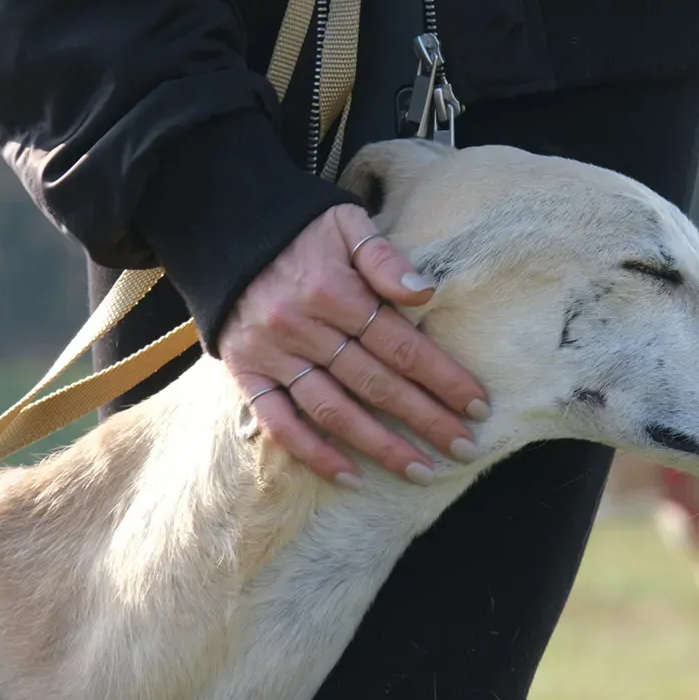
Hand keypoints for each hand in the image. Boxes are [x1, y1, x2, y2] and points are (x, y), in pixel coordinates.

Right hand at [219, 203, 489, 487]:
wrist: (220, 226)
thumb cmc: (298, 229)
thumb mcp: (344, 223)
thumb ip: (384, 256)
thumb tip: (423, 290)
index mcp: (333, 290)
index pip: (401, 345)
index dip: (443, 378)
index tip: (478, 406)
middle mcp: (302, 327)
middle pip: (376, 383)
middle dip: (426, 419)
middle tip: (465, 448)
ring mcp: (272, 355)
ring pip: (334, 411)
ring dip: (380, 446)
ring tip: (421, 471)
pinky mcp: (246, 374)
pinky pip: (280, 423)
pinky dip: (314, 454)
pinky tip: (350, 477)